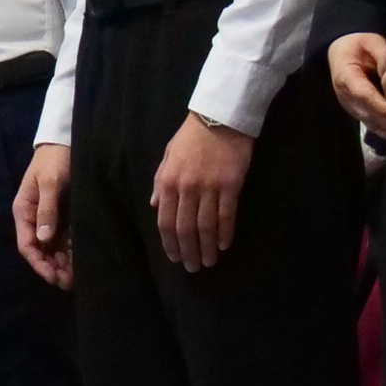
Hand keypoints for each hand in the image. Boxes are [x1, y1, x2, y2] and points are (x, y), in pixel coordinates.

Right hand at [14, 143, 73, 287]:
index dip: (38, 263)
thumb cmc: (55, 160)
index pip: (27, 244)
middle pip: (40, 250)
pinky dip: (70, 251)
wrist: (65, 141)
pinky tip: (80, 260)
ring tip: (75, 277)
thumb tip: (43, 239)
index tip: (52, 276)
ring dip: (62, 263)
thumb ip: (47, 209)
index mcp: (24, 211)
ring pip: (53, 248)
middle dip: (52, 267)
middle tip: (68, 282)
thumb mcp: (50, 183)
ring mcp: (49, 219)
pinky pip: (65, 239)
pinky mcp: (63, 216)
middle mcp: (34, 219)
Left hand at [149, 115, 252, 274]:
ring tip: (210, 262)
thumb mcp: (168, 156)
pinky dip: (225, 233)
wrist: (220, 117)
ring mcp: (209, 187)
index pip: (165, 221)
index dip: (169, 243)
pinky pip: (227, 215)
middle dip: (188, 252)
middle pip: (185, 229)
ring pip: (206, 226)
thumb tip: (154, 207)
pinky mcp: (231, 185)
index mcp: (168, 182)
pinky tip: (225, 245)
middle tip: (193, 268)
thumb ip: (160, 182)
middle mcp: (186, 188)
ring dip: (207, 248)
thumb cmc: (191, 137)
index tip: (175, 258)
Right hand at [324, 33, 385, 140]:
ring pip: (370, 122)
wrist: (342, 52)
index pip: (364, 95)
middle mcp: (345, 96)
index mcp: (345, 76)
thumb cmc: (359, 45)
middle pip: (368, 114)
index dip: (382, 107)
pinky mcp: (356, 111)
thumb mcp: (371, 44)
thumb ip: (384, 58)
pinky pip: (371, 124)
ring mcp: (350, 105)